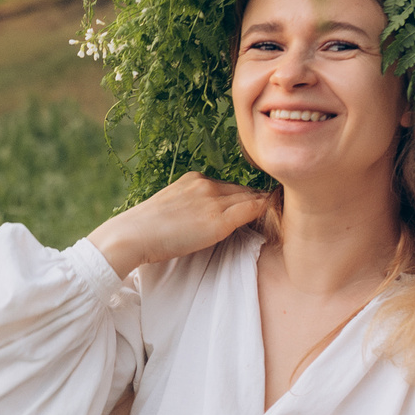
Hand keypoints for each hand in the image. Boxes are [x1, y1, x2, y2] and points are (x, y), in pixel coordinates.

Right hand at [87, 172, 270, 277]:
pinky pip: (251, 210)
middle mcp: (205, 184)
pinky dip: (265, 209)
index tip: (256, 201)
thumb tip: (199, 219)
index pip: (227, 186)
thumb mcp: (168, 208)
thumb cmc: (143, 229)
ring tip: (282, 207)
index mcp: (193, 179)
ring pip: (249, 197)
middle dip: (258, 196)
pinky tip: (275, 212)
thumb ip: (188, 207)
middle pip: (241, 189)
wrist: (131, 235)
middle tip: (278, 202)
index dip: (243, 195)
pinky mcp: (218, 220)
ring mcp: (212, 200)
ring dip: (265, 202)